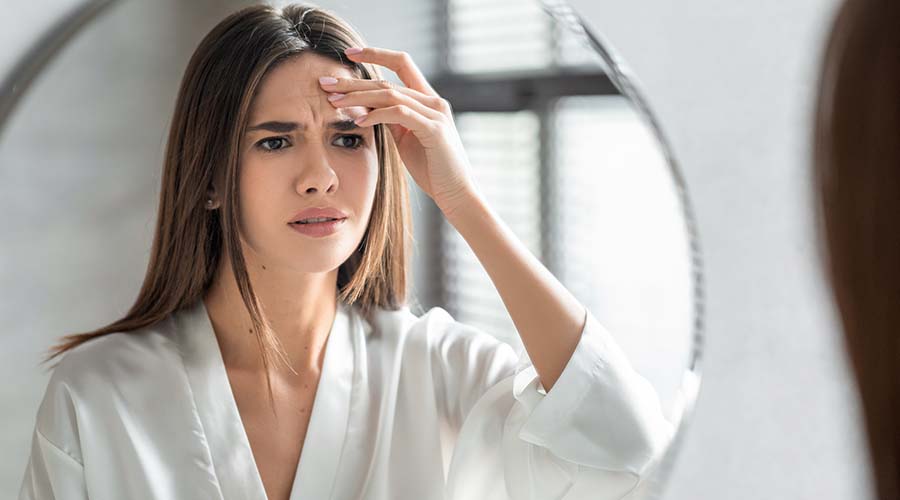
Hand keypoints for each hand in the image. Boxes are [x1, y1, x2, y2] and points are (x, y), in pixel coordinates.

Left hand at [320, 46, 477, 217]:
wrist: (457, 193)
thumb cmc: (432, 169)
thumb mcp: (406, 139)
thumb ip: (391, 120)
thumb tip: (365, 107)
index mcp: (428, 100)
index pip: (401, 64)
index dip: (375, 54)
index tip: (348, 54)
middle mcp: (434, 101)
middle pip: (387, 81)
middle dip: (353, 81)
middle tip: (325, 83)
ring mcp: (436, 113)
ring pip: (390, 95)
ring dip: (358, 97)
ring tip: (334, 101)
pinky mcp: (434, 130)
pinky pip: (400, 114)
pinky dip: (377, 115)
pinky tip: (359, 120)